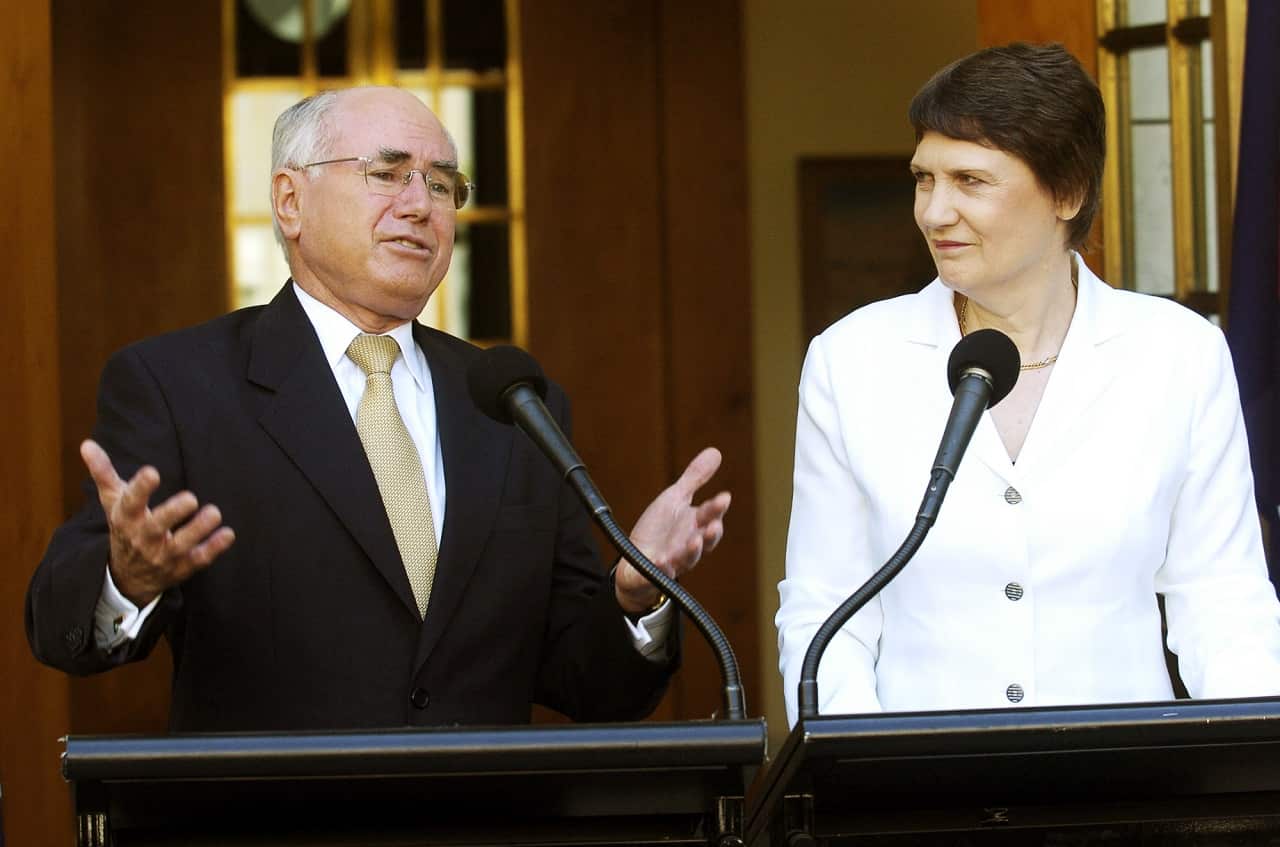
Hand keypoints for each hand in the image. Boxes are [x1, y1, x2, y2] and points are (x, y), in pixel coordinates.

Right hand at [82, 439, 234, 607]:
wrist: (129, 576)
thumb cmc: (125, 526)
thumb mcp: (113, 501)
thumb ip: (103, 473)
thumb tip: (87, 444)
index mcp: (126, 518)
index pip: (130, 503)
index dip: (140, 488)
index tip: (152, 472)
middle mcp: (143, 538)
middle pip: (156, 527)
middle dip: (172, 513)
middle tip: (190, 498)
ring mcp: (163, 555)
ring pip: (180, 545)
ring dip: (197, 530)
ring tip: (214, 512)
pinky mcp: (182, 566)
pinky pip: (198, 560)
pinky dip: (213, 549)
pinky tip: (228, 534)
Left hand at [614, 447, 730, 614]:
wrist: (637, 560)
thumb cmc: (660, 529)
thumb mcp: (675, 498)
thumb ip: (695, 478)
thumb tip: (715, 451)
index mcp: (695, 525)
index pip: (710, 516)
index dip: (717, 508)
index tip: (724, 497)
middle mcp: (688, 545)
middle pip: (705, 540)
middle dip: (710, 534)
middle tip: (713, 525)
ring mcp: (674, 561)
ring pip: (687, 559)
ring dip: (692, 552)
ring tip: (694, 542)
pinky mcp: (655, 574)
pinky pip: (661, 574)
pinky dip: (663, 569)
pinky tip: (661, 561)